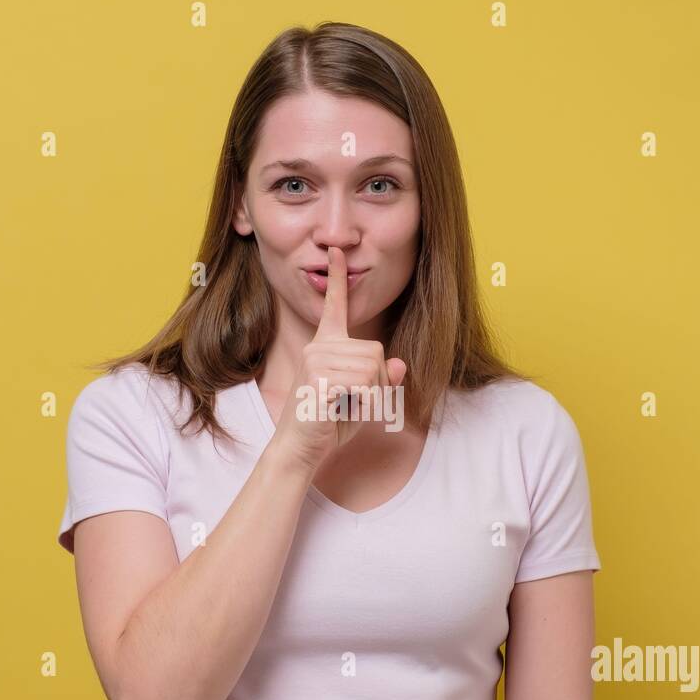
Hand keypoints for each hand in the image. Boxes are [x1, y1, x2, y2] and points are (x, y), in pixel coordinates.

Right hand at [269, 246, 407, 472]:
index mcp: (325, 346)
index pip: (335, 306)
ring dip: (371, 395)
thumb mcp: (362, 399)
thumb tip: (399, 363)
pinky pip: (365, 383)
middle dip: (378, 382)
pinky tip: (341, 411)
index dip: (338, 278)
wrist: (299, 449)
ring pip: (373, 367)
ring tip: (344, 406)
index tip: (337, 251)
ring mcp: (315, 361)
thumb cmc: (328, 424)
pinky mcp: (318, 379)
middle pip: (375, 350)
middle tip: (353, 401)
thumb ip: (381, 380)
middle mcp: (318, 347)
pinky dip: (365, 403)